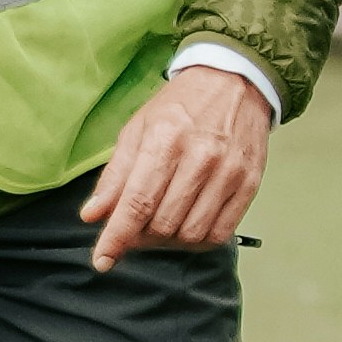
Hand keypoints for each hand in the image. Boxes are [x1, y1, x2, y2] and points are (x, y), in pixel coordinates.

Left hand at [84, 65, 268, 267]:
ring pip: (191, 234)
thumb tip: (93, 215)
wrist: (235, 82)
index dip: (117, 237)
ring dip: (168, 241)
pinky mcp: (249, 184)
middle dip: (140, 237)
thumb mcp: (138, 129)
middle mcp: (200, 157)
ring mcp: (229, 173)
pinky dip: (197, 240)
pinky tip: (185, 226)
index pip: (137, 202)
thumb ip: (115, 176)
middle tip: (132, 230)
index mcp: (165, 139)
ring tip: (158, 226)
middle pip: (163, 224)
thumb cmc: (181, 106)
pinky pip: (220, 233)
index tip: (102, 260)